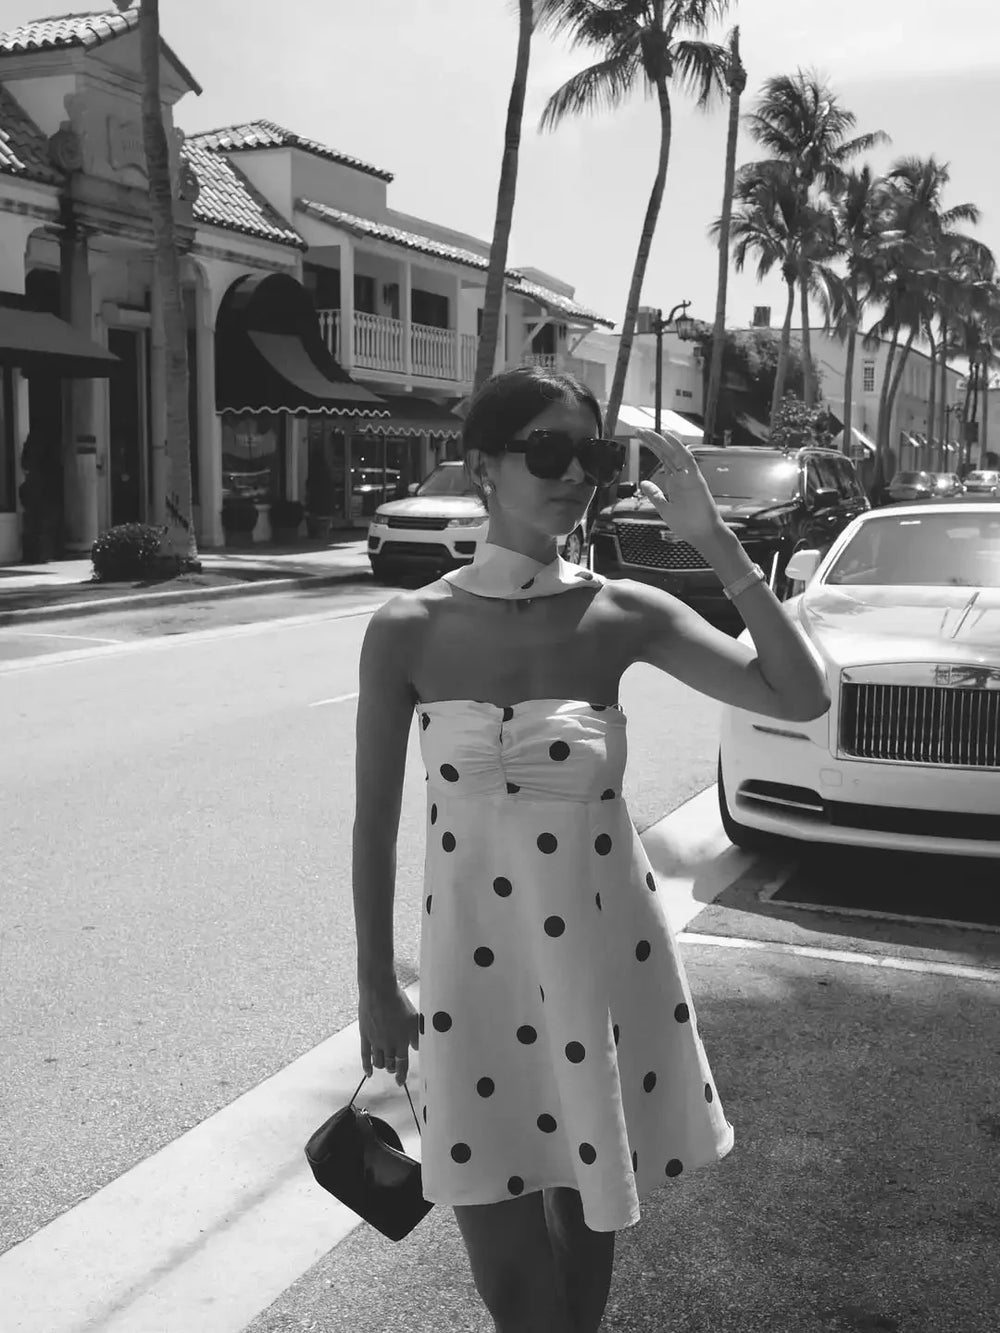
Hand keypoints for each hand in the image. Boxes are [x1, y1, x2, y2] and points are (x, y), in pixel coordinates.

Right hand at [359, 980, 418, 1086]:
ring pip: (378, 1062)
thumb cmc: (398, 1001)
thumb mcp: (414, 1017)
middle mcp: (388, 1044)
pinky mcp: (365, 1036)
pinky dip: (367, 1066)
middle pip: (390, 1064)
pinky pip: (365, 1055)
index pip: (402, 1064)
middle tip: (394, 1068)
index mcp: (402, 1040)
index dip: (402, 1075)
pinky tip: (369, 1072)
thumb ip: (417, 1035)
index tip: (400, 1081)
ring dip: (382, 1066)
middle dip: (392, 1068)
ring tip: (385, 1065)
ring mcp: (375, 1041)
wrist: (379, 991)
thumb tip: (418, 1047)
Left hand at [635, 428, 726, 547]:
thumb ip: (655, 495)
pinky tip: (668, 436)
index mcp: (674, 482)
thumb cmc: (688, 524)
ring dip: (661, 442)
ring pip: (674, 453)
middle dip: (652, 441)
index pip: (661, 459)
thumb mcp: (664, 509)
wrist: (704, 535)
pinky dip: (678, 447)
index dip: (651, 448)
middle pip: (665, 453)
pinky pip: (687, 459)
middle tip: (638, 430)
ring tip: (647, 432)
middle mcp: (682, 476)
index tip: (639, 438)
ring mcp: (689, 476)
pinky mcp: (696, 479)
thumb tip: (644, 483)